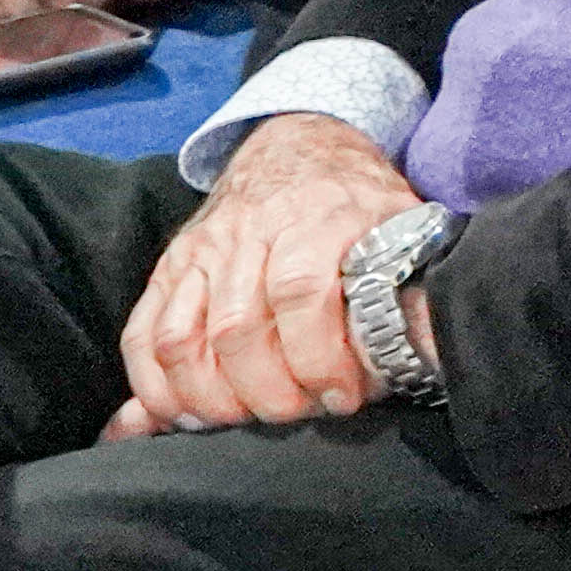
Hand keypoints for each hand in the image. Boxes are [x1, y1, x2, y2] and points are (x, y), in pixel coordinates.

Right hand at [109, 109, 421, 438]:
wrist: (300, 146)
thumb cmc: (359, 208)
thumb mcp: (402, 231)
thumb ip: (412, 292)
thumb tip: (428, 351)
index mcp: (318, 217)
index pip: (301, 290)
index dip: (318, 356)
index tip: (341, 396)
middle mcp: (251, 231)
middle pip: (237, 327)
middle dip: (265, 392)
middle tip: (294, 415)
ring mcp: (203, 249)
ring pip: (181, 337)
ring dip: (208, 398)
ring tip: (240, 424)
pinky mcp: (170, 267)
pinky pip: (142, 334)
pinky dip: (155, 386)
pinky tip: (181, 417)